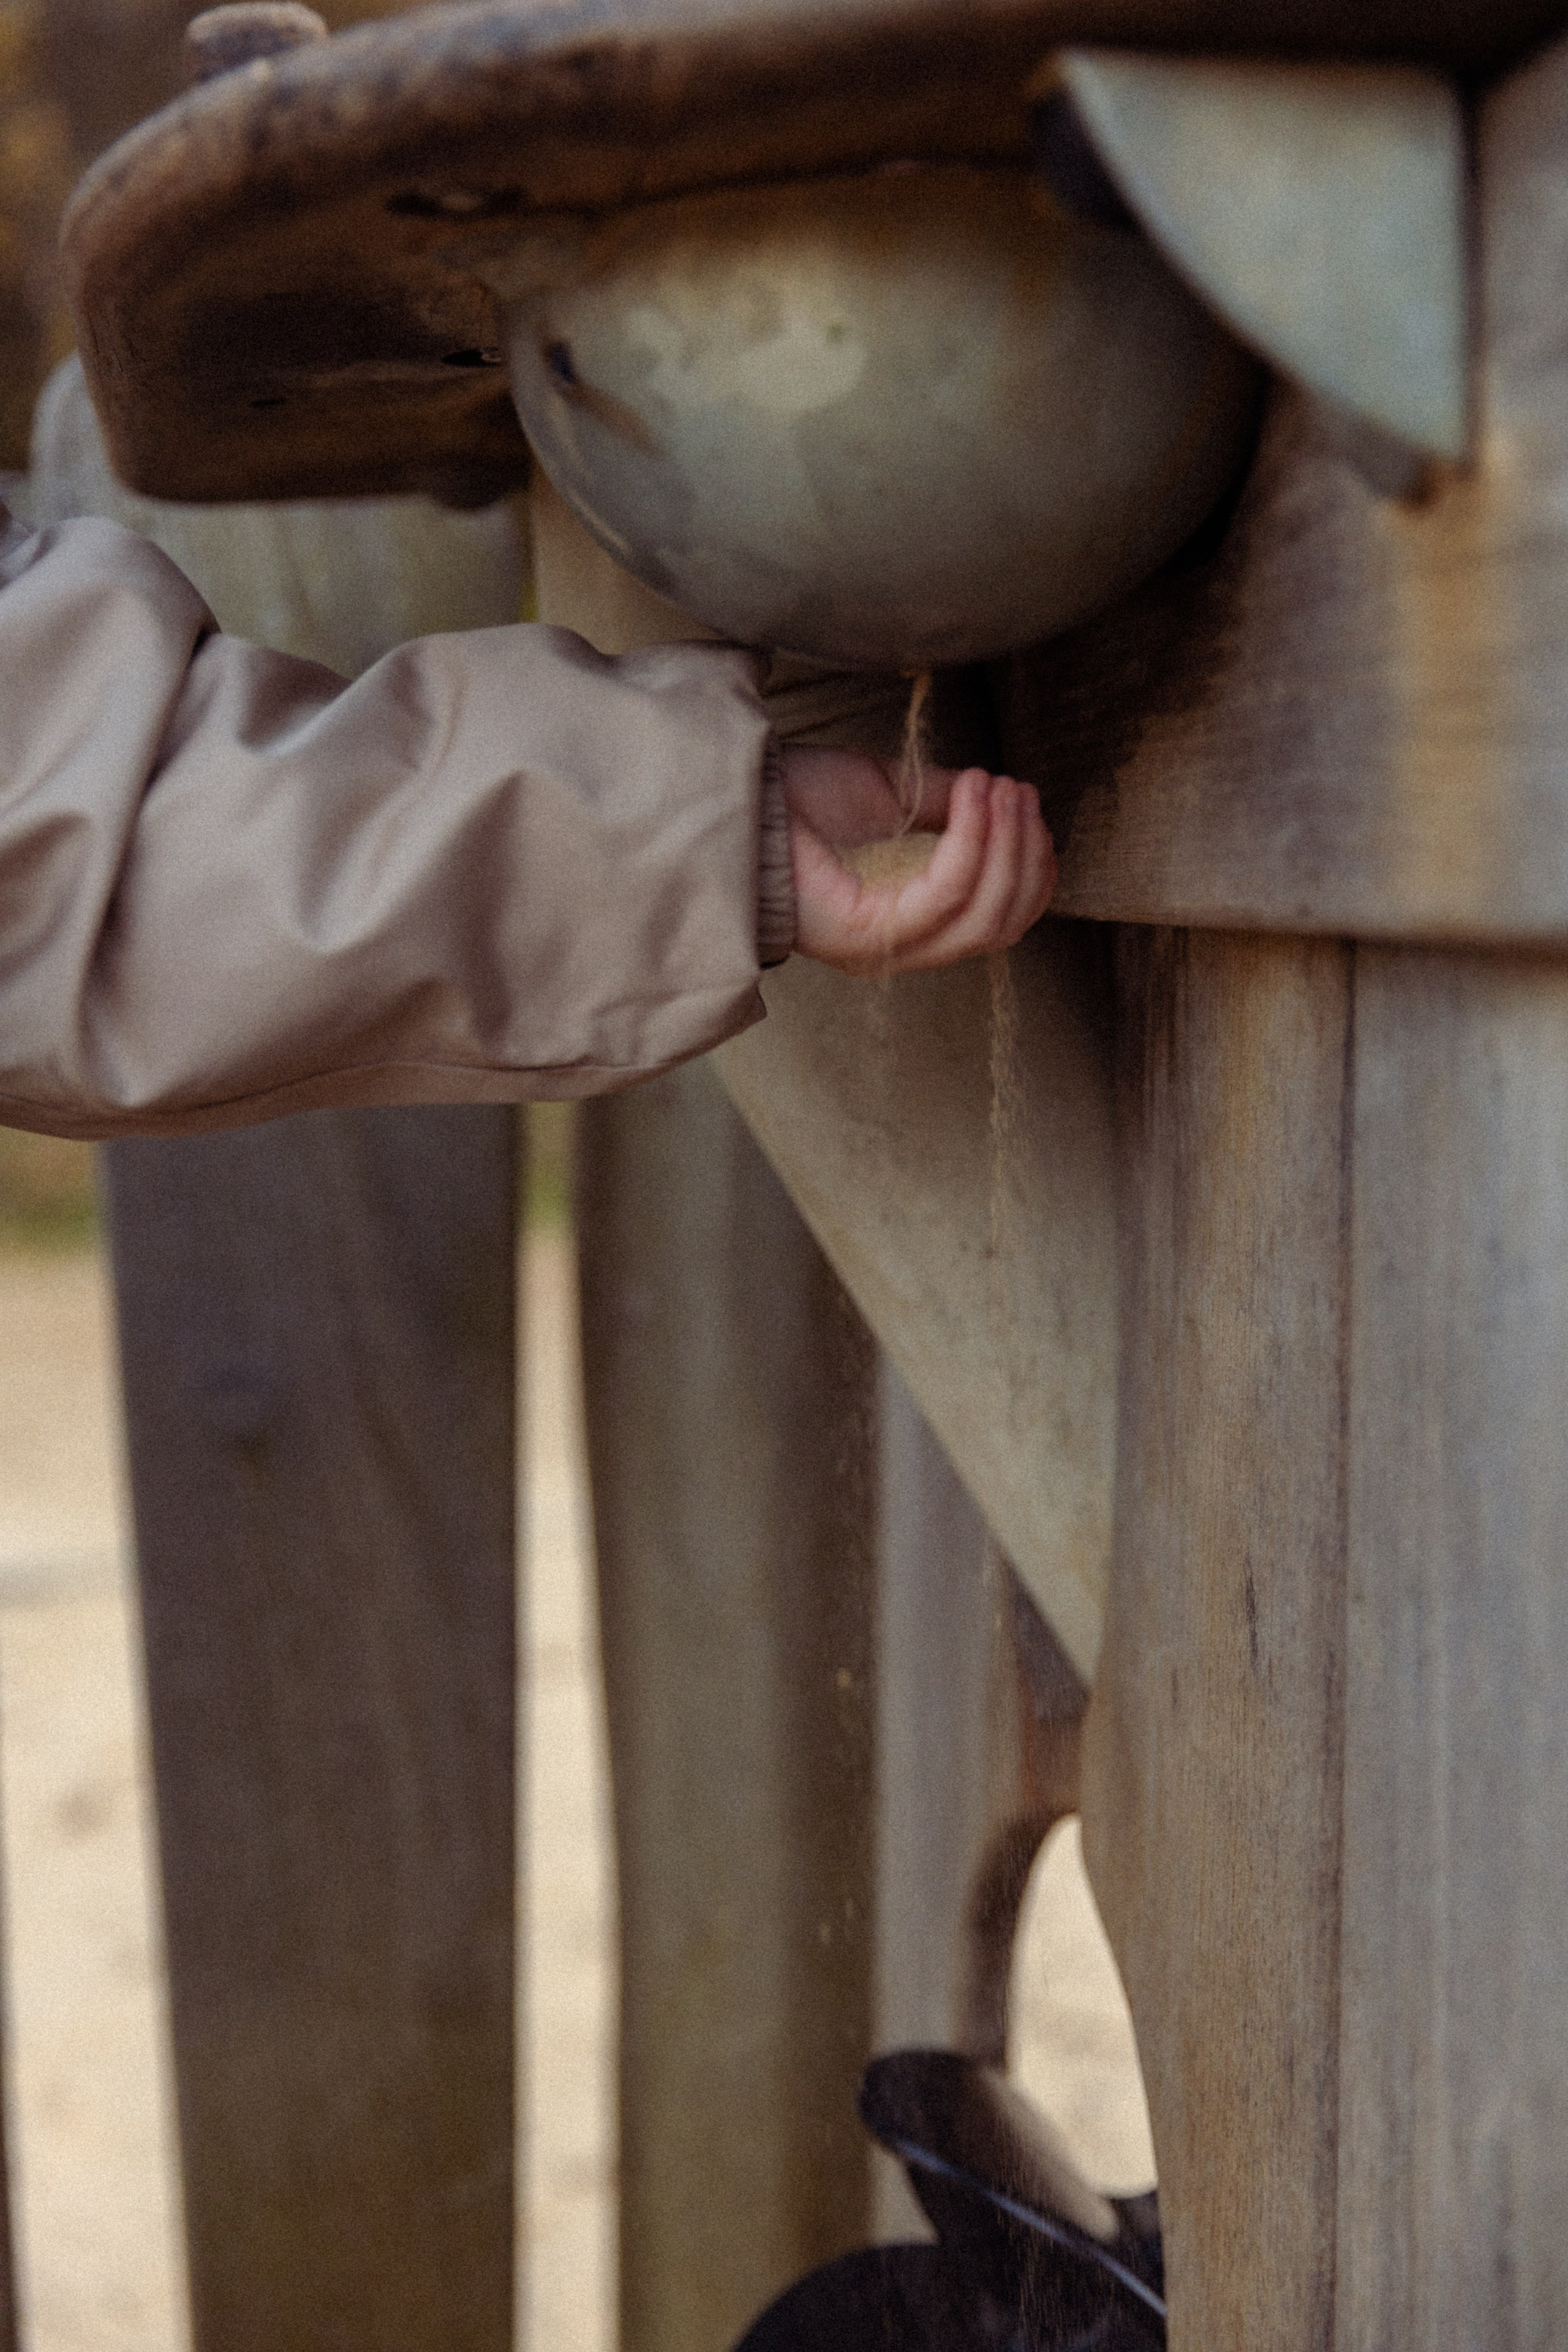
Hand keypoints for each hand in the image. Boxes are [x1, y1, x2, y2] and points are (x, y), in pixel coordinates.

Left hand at [779, 743, 1055, 975]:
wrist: (739, 799)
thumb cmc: (797, 800)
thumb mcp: (889, 795)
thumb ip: (944, 807)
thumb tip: (1000, 797)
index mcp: (906, 925)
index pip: (996, 919)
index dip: (1028, 869)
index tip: (1031, 810)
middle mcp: (899, 949)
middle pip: (998, 924)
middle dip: (1024, 854)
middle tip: (1021, 792)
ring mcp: (884, 950)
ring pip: (980, 916)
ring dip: (1006, 846)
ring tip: (1003, 789)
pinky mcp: (867, 937)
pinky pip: (944, 895)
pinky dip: (970, 842)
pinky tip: (974, 795)